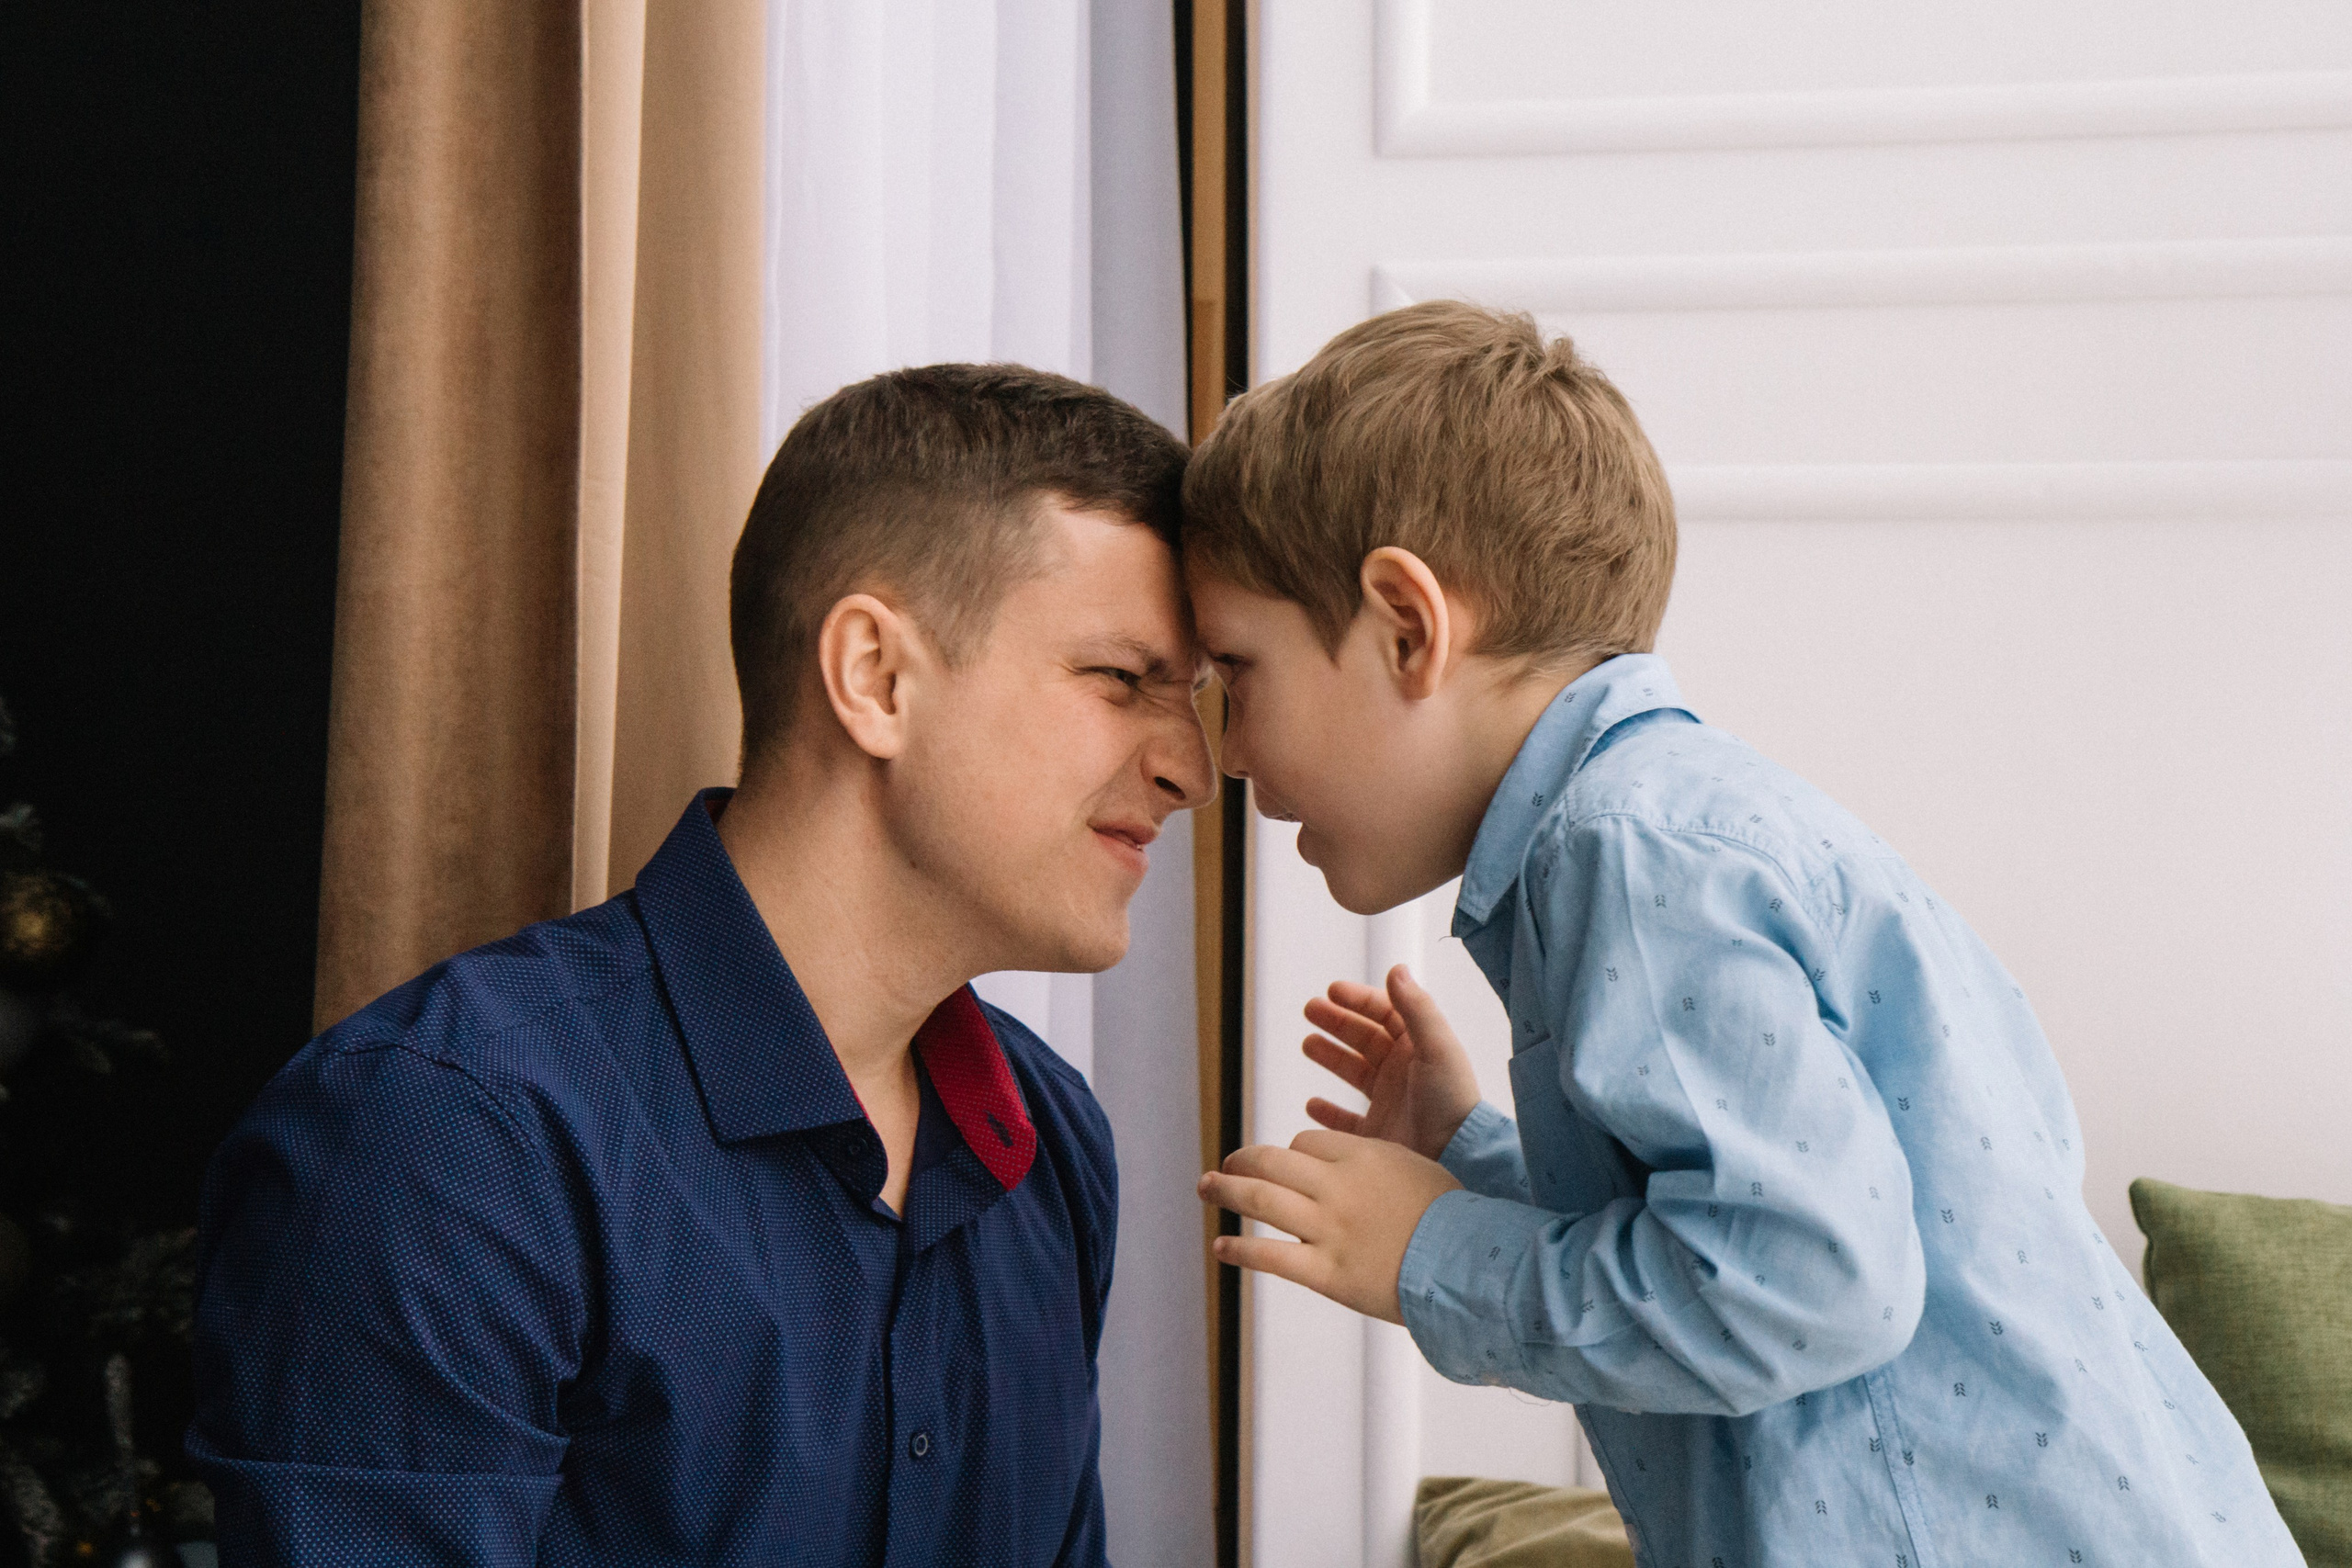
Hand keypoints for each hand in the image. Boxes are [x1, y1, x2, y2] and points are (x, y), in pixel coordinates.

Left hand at [1198, 1129, 1461, 1323]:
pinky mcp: (1326, 1274)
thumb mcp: (1416, 1169)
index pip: (1305, 1144)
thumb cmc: (1451, 1218)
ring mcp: (1328, 1230)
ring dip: (1225, 1191)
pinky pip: (1270, 1256)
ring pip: (1261, 1200)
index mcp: (1362, 1157)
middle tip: (1225, 1164)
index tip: (1288, 1166)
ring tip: (1205, 1188)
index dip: (1291, 1154)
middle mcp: (1338, 1188)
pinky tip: (1221, 1246)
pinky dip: (1240, 1249)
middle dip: (1241, 1160)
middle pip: (1272, 1161)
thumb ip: (1376, 1163)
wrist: (1468, 1266)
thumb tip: (1352, 1161)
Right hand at [1302, 965, 1482, 1162]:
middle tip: (1310, 1009)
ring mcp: (1387, 1102)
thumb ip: (1417, 1008)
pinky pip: (1345, 1121)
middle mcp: (1401, 1072)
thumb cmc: (1452, 1102)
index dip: (1359, 999)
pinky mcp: (1375, 1135)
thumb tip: (1397, 970)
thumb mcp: (1438, 1047)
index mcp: (1417, 1048)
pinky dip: (1328, 1112)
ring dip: (1330, 1055)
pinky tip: (1312, 1103)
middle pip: (1363, 1037)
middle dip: (1337, 1021)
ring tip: (1308, 1043)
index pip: (1385, 1013)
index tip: (1332, 990)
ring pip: (1352, 1071)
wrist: (1456, 1158)